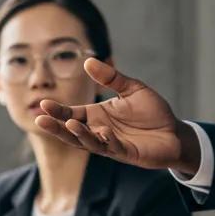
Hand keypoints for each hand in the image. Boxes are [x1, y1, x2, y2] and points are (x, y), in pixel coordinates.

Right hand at [35, 59, 200, 174]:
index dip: (58, 111)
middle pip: (72, 131)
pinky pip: (112, 148)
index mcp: (97, 115)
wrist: (175, 132)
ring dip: (78, 135)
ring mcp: (111, 144)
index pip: (72, 114)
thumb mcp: (132, 89)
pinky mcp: (127, 153)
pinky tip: (102, 132)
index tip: (44, 104)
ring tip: (70, 125)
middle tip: (40, 121)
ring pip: (88, 143)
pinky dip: (106, 141)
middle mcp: (99, 131)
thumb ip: (111, 78)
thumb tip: (87, 62)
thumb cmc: (152, 111)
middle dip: (57, 127)